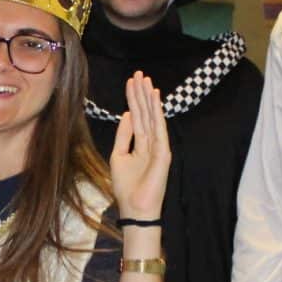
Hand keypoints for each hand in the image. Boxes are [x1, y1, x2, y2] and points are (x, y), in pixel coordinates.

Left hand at [108, 72, 169, 220]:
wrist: (135, 208)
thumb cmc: (127, 186)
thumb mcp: (118, 155)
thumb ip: (123, 135)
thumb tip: (126, 113)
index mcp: (141, 144)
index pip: (137, 117)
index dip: (133, 100)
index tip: (131, 81)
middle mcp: (151, 142)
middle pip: (145, 113)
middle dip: (141, 94)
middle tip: (139, 73)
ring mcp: (158, 146)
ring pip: (152, 117)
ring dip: (149, 98)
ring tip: (145, 80)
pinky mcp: (163, 152)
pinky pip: (159, 127)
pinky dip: (157, 112)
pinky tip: (154, 97)